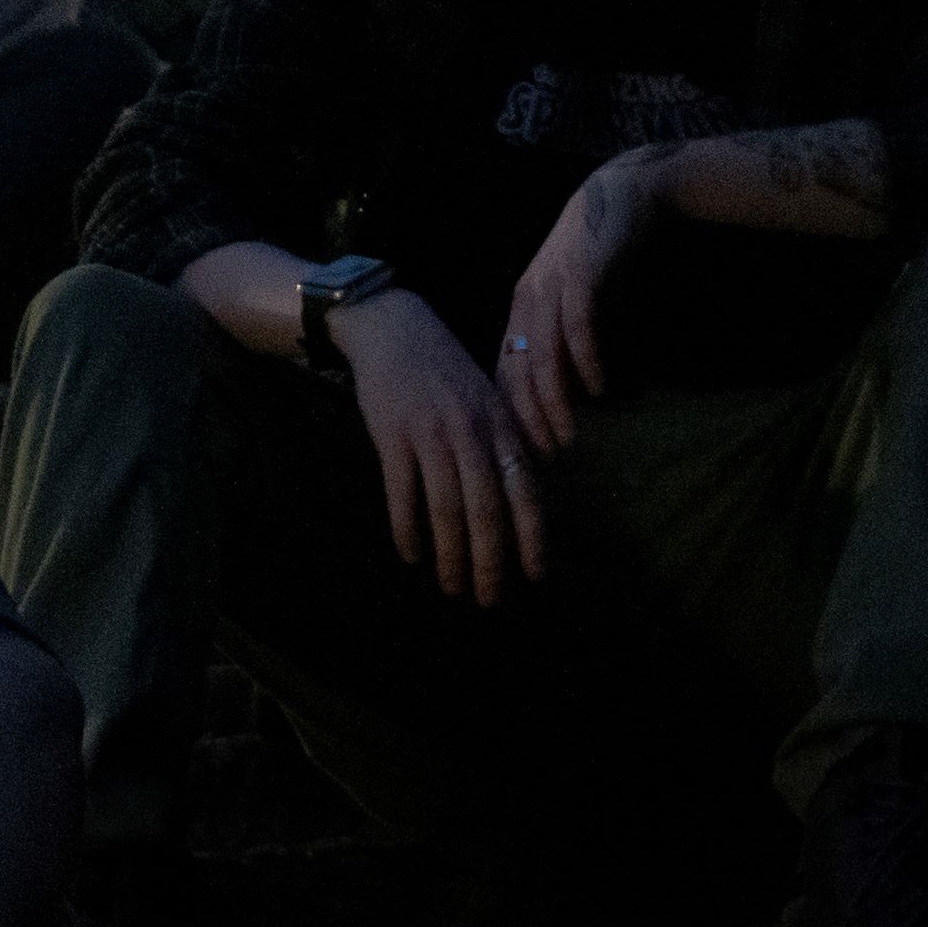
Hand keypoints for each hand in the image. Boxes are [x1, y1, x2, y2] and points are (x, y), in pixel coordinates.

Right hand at [329, 291, 548, 605]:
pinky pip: (402, 494)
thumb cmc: (443, 370)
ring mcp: (431, 434)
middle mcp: (471, 432)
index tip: (535, 575)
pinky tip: (411, 556)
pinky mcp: (393, 436)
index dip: (532, 535)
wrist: (392, 327)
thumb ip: (504, 443)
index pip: (524, 489)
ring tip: (451, 587)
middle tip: (488, 599)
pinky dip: (407, 530)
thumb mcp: (486, 399)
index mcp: (500, 425)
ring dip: (450, 556)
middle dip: (489, 561)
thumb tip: (524, 495)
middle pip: (486, 509)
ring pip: (446, 508)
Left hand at [494, 147, 664, 451]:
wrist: (623, 193)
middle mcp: (529, 298)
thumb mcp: (576, 303)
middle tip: (545, 455)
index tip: (525, 449)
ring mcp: (553, 284)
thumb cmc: (602, 254)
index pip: (505, 369)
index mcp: (522, 307)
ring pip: (544, 354)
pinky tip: (600, 389)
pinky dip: (587, 361)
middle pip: (518, 369)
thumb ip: (569, 344)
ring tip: (569, 433)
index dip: (512, 412)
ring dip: (555, 399)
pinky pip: (578, 326)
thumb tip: (574, 395)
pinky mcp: (582, 274)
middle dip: (530, 417)